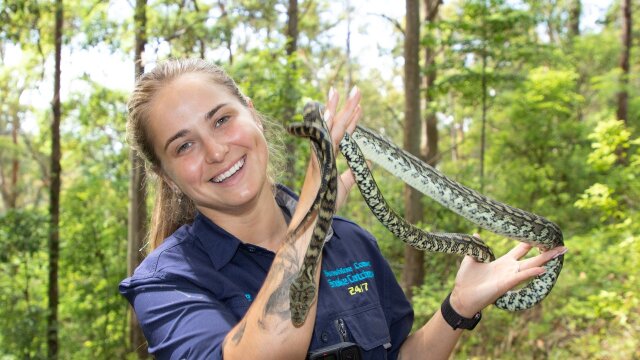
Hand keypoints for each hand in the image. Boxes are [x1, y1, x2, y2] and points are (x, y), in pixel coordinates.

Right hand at [322, 86, 361, 209]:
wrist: (312, 218)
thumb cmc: (325, 204)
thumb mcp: (343, 187)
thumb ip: (353, 174)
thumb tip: (367, 163)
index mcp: (327, 156)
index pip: (342, 134)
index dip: (350, 119)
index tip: (357, 104)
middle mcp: (322, 152)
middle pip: (335, 124)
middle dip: (345, 106)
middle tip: (355, 88)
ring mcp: (319, 155)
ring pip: (331, 127)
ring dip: (340, 109)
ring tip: (346, 92)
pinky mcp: (318, 160)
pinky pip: (325, 140)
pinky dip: (328, 126)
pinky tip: (332, 112)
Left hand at [450, 238, 567, 316]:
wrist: (461, 295)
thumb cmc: (467, 279)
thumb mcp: (472, 258)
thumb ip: (477, 247)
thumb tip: (476, 234)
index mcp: (503, 262)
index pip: (521, 249)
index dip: (530, 241)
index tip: (541, 234)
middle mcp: (509, 268)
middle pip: (532, 258)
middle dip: (546, 252)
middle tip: (561, 245)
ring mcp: (509, 276)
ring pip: (531, 266)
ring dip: (545, 260)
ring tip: (559, 252)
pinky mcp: (505, 283)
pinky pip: (521, 277)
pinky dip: (532, 273)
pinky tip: (543, 269)